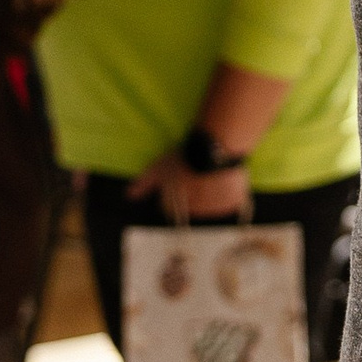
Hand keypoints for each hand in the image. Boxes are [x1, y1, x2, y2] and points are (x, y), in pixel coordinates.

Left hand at [126, 152, 250, 221]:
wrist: (214, 149)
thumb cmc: (183, 157)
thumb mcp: (159, 168)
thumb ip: (144, 184)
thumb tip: (128, 196)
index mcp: (177, 207)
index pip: (170, 206)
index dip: (173, 190)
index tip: (179, 177)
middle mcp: (196, 213)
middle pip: (192, 206)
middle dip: (193, 193)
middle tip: (196, 173)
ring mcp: (216, 209)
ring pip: (211, 205)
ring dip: (211, 194)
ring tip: (211, 173)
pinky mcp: (233, 203)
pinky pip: (230, 202)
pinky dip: (228, 193)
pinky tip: (224, 178)